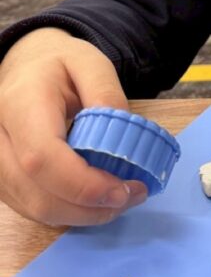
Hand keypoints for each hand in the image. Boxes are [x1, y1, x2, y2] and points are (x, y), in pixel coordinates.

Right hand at [0, 28, 147, 224]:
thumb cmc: (58, 64)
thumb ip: (107, 96)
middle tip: (132, 195)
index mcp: (20, 102)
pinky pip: (34, 207)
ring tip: (119, 196)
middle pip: (38, 193)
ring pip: (35, 208)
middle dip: (91, 206)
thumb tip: (124, 138)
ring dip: (83, 213)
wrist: (26, 67)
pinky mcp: (2, 179)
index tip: (123, 190)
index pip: (43, 158)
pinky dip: (69, 210)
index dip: (84, 185)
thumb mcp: (91, 64)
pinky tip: (95, 197)